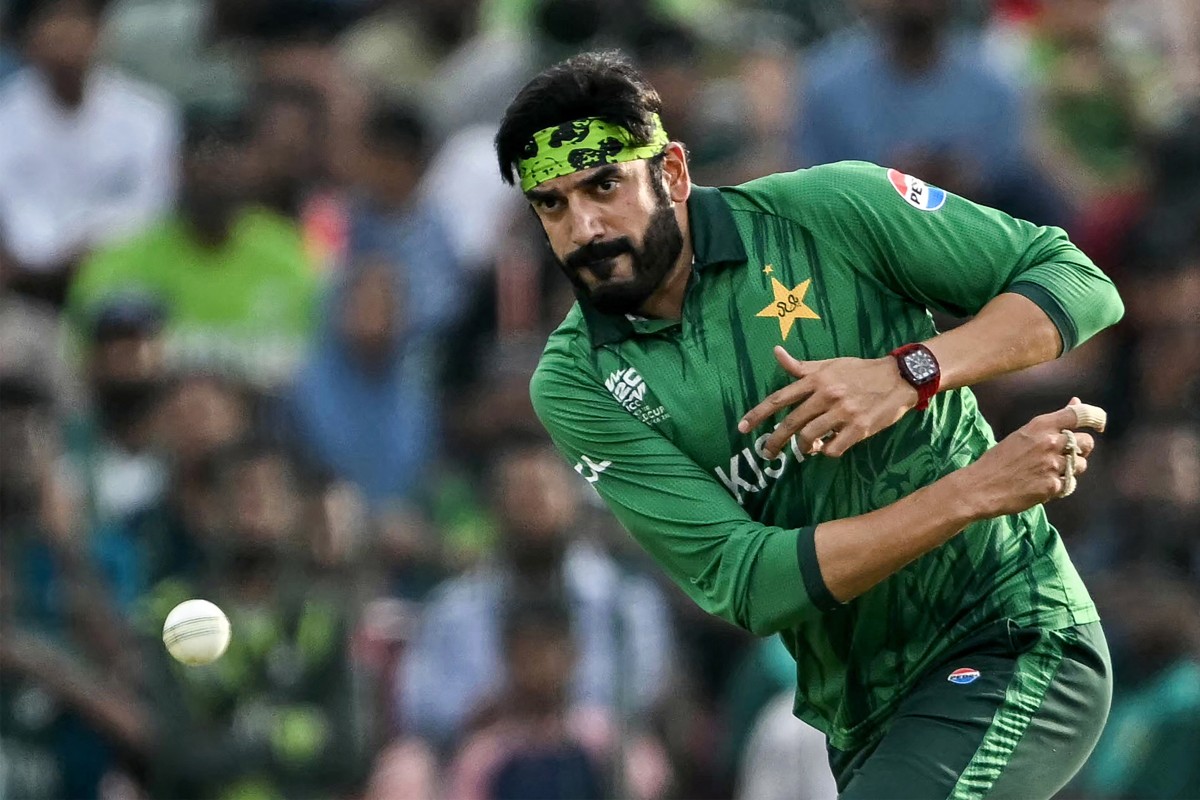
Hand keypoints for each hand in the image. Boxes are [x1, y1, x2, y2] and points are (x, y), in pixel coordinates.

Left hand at [738, 347, 918, 458]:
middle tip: (767, 453)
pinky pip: (833, 449)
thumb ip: (802, 366)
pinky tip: (829, 446)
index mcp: (816, 379)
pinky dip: (826, 452)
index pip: (780, 398)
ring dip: (804, 447)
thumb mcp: (830, 364)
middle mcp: (827, 395)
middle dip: (775, 441)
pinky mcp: (860, 428)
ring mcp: (843, 412)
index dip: (758, 414)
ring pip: (809, 438)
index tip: (743, 428)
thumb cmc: (860, 371)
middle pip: (790, 423)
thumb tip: (776, 352)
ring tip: (807, 447)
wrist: (899, 378)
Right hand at [960, 399, 1099, 518]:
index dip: (1096, 418)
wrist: (980, 487)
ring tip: (1048, 471)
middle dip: (1081, 449)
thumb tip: (1076, 402)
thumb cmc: (999, 459)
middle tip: (1066, 454)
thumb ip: (1053, 422)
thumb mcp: (1024, 434)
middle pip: (1086, 442)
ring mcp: (1052, 465)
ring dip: (1070, 469)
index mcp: (1041, 425)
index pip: (1080, 414)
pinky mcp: (1052, 486)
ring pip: (1081, 465)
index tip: (1099, 425)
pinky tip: (1040, 484)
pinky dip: (1058, 485)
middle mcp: (1050, 442)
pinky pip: (1069, 483)